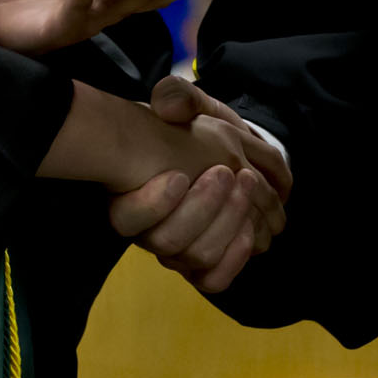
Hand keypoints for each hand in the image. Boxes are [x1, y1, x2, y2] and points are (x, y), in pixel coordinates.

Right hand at [109, 78, 291, 291]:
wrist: (219, 153)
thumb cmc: (195, 129)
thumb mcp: (186, 103)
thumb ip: (176, 98)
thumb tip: (168, 105)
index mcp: (131, 195)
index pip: (127, 217)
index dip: (152, 204)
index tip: (179, 175)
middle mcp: (150, 230)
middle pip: (168, 242)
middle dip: (203, 207)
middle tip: (227, 172)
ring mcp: (179, 250)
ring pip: (198, 258)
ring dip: (227, 222)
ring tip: (246, 184)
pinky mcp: (205, 265)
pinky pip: (214, 280)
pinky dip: (235, 258)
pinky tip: (250, 230)